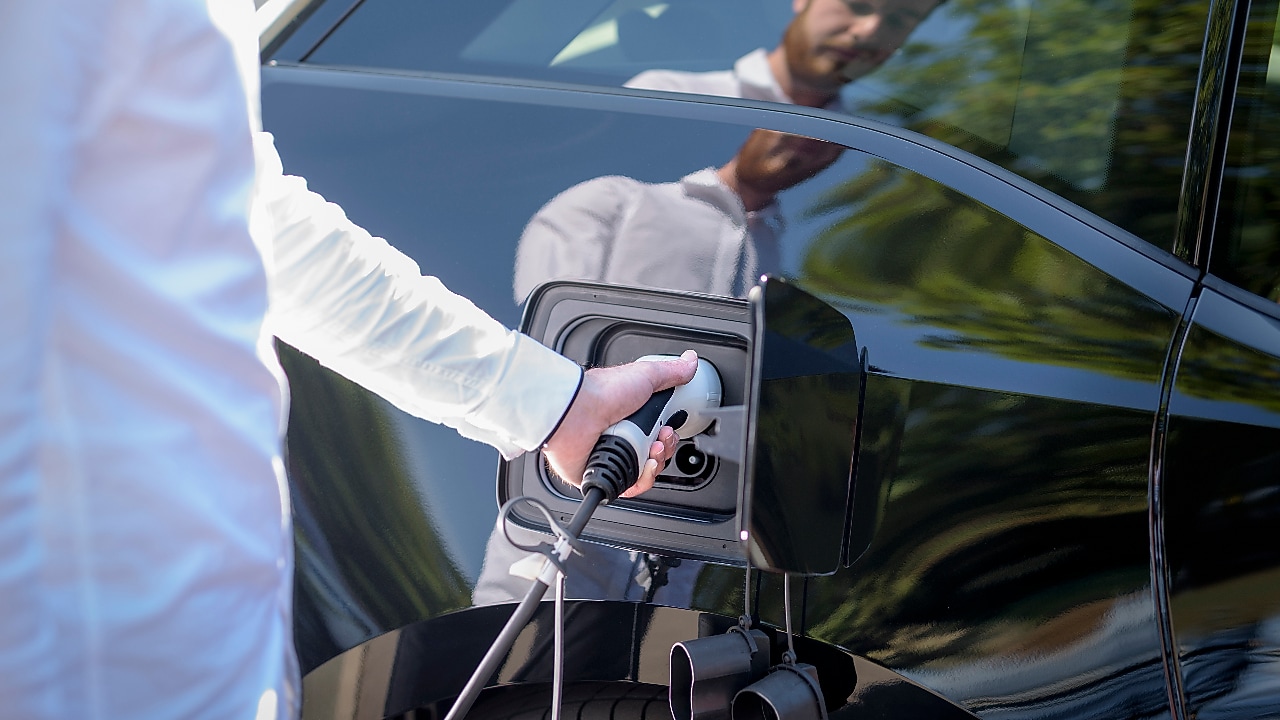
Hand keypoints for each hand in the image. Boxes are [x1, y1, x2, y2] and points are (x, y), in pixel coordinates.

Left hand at [543, 350, 698, 497]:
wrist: (576, 413)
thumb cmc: (602, 392)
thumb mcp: (645, 376)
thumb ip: (670, 372)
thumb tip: (690, 362)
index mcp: (630, 415)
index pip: (659, 432)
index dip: (670, 434)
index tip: (671, 426)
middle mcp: (621, 435)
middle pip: (656, 453)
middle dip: (666, 447)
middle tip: (661, 437)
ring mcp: (611, 455)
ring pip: (646, 471)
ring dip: (656, 462)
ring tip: (651, 449)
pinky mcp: (602, 473)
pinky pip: (630, 486)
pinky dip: (642, 479)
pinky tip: (644, 465)